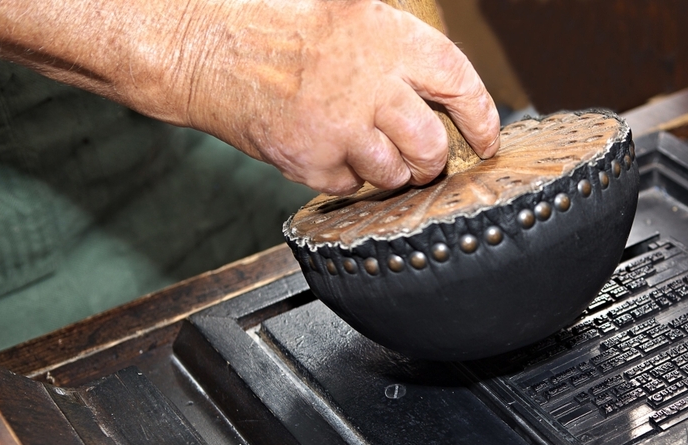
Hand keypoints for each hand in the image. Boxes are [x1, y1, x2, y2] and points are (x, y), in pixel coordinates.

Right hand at [181, 0, 501, 193]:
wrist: (202, 48)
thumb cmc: (274, 23)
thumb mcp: (346, 6)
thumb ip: (394, 40)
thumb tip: (441, 82)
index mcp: (384, 34)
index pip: (458, 81)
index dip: (480, 116)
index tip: (486, 137)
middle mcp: (368, 81)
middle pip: (430, 144)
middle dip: (433, 159)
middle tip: (424, 158)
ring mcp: (339, 125)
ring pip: (395, 173)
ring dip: (392, 173)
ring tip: (372, 152)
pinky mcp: (310, 159)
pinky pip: (350, 184)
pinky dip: (347, 176)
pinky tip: (329, 149)